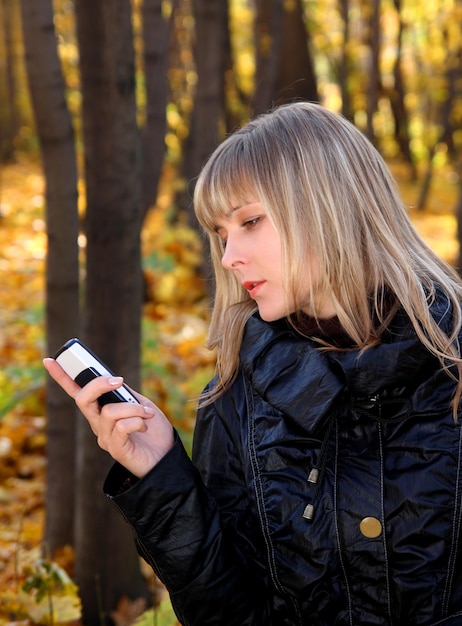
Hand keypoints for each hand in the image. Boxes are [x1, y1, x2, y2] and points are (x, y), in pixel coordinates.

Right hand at [43, 357, 174, 477]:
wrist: (167, 455)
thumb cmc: (153, 430)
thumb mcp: (140, 403)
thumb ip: (124, 394)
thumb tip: (113, 380)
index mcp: (101, 411)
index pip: (77, 392)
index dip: (62, 377)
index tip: (49, 360)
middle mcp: (97, 425)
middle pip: (83, 399)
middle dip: (99, 384)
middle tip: (119, 381)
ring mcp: (105, 438)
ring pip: (109, 411)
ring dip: (133, 408)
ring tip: (147, 414)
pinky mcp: (115, 450)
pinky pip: (121, 427)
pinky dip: (138, 421)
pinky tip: (145, 427)